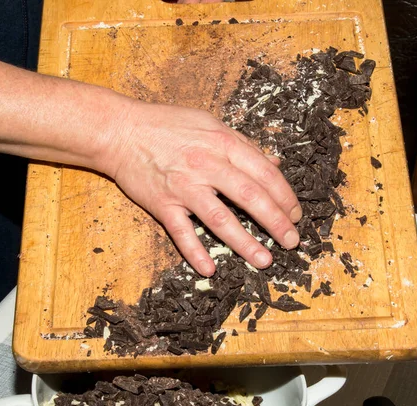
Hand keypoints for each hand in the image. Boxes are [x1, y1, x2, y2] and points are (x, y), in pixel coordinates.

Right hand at [105, 101, 301, 276]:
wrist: (121, 132)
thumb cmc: (166, 125)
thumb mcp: (209, 124)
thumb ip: (242, 144)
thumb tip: (274, 161)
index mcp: (222, 143)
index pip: (264, 173)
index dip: (285, 196)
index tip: (296, 214)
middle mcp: (206, 166)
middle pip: (251, 198)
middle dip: (276, 222)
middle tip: (292, 242)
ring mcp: (184, 188)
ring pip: (220, 220)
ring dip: (245, 243)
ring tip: (264, 260)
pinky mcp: (162, 205)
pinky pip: (181, 233)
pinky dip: (194, 253)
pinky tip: (209, 270)